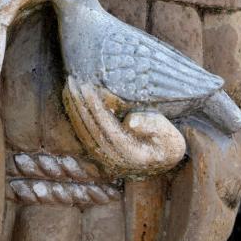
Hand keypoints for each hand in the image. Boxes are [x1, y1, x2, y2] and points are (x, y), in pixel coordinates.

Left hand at [63, 76, 185, 177]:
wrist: (166, 159)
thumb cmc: (169, 143)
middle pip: (90, 128)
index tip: (87, 86)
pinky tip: (70, 98)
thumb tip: (130, 121)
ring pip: (83, 131)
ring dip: (73, 107)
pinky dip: (74, 115)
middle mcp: (113, 159)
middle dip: (79, 103)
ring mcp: (104, 159)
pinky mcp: (99, 154)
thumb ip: (154, 126)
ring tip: (69, 84)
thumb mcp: (171, 137)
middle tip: (71, 80)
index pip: (106, 126)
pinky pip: (82, 133)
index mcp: (129, 155)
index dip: (94, 106)